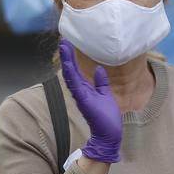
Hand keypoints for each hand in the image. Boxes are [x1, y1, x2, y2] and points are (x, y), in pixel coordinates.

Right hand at [58, 40, 122, 162]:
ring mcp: (80, 95)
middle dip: (67, 55)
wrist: (110, 134)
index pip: (77, 70)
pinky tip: (67, 63)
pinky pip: (75, 84)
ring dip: (66, 61)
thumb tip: (100, 69)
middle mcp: (80, 91)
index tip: (69, 44)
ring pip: (70, 75)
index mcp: (85, 89)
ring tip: (63, 46)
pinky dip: (71, 73)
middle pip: (71, 70)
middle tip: (62, 40)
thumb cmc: (107, 117)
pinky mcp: (83, 100)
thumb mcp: (106, 94)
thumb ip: (101, 82)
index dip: (72, 57)